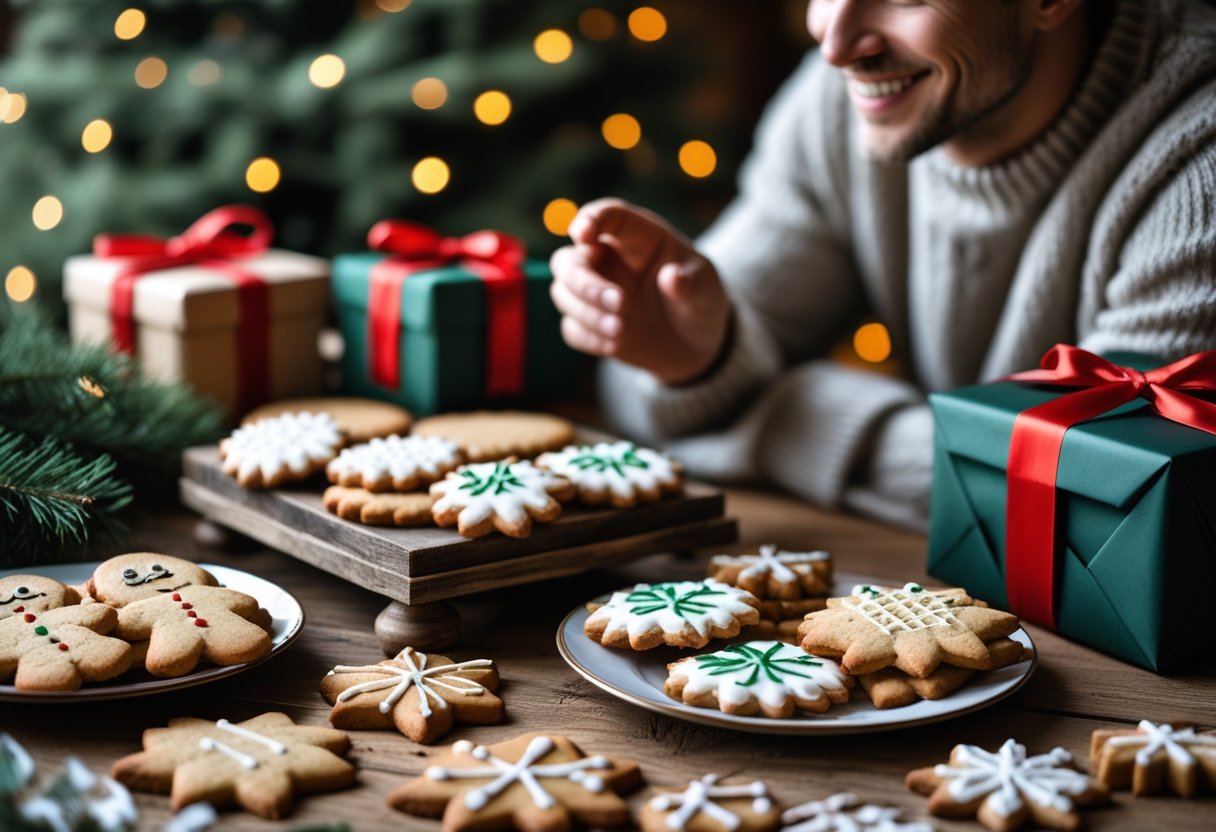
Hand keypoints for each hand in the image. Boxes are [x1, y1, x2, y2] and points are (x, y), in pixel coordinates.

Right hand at [549, 198, 732, 384]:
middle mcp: (608, 259)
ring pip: (563, 293)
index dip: (590, 219)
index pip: (606, 216)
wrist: (694, 344)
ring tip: (622, 330)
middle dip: (585, 282)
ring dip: (587, 312)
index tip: (583, 234)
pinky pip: (572, 327)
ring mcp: (595, 291)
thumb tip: (672, 279)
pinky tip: (616, 344)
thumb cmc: (699, 302)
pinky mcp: (589, 323)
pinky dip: (589, 336)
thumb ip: (691, 282)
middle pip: (570, 259)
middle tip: (621, 303)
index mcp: (637, 237)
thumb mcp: (706, 289)